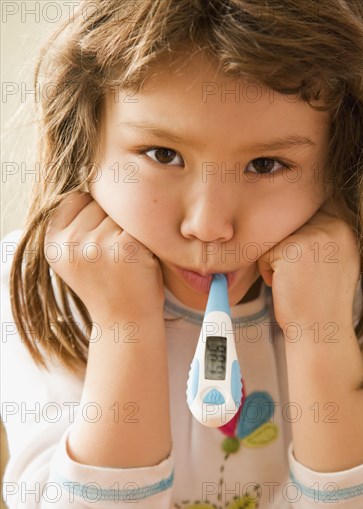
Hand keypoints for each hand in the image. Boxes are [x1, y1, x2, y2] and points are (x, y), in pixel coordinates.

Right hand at [44, 191, 164, 322]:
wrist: (126, 322)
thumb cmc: (108, 284)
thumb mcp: (76, 255)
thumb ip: (75, 221)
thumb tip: (86, 169)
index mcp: (52, 242)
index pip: (77, 197)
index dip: (95, 214)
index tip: (101, 240)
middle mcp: (69, 242)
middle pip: (101, 201)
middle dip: (114, 221)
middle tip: (116, 254)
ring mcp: (95, 245)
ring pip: (122, 211)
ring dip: (131, 229)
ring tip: (127, 258)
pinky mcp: (123, 247)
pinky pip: (141, 223)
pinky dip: (146, 239)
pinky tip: (141, 260)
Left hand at [257, 199, 360, 330]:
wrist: (319, 329)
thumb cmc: (321, 299)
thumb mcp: (335, 260)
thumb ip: (323, 235)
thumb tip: (297, 216)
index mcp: (344, 228)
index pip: (308, 214)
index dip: (296, 237)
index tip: (301, 263)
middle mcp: (332, 227)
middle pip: (288, 225)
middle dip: (286, 250)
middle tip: (299, 276)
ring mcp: (311, 236)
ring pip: (275, 239)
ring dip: (276, 260)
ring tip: (294, 281)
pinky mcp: (290, 249)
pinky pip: (264, 253)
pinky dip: (267, 272)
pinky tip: (285, 286)